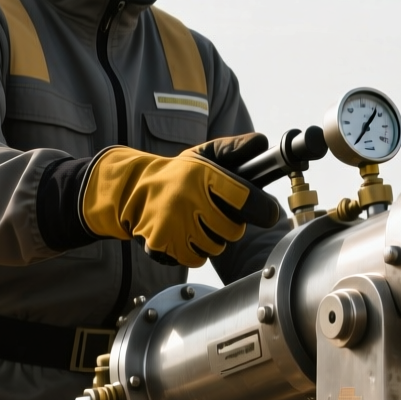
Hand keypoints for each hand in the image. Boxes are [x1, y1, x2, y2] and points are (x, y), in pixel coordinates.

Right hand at [80, 133, 282, 266]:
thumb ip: (234, 148)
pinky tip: (187, 236)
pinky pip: (196, 258)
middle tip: (220, 216)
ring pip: (216, 247)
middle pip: (233, 230)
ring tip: (200, 224)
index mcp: (203, 174)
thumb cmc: (176, 174)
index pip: (245, 197)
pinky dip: (196, 252)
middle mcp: (188, 198)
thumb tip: (261, 141)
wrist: (131, 189)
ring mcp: (174, 222)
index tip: (269, 213)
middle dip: (232, 227)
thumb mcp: (203, 154)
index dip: (262, 208)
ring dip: (214, 240)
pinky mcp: (162, 242)